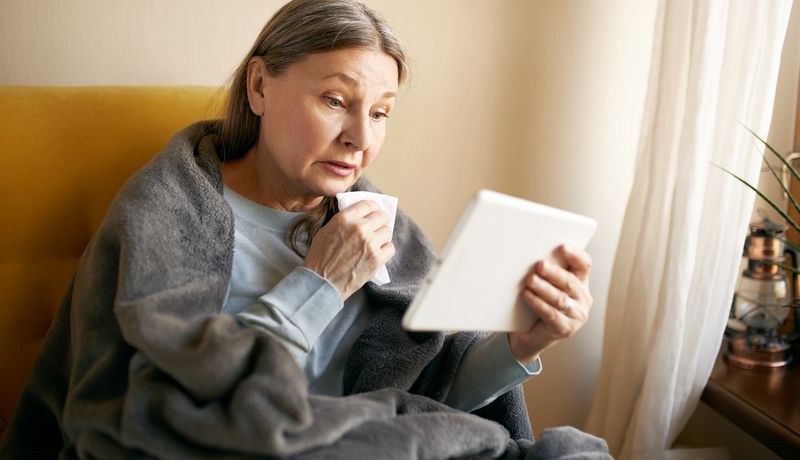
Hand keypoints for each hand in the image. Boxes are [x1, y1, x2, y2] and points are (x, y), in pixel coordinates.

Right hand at [303, 200, 394, 299]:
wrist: (321, 282)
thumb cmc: (320, 257)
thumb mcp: (326, 230)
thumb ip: (344, 220)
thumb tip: (360, 216)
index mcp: (346, 218)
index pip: (369, 204)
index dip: (373, 208)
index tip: (373, 212)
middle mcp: (360, 228)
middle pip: (382, 216)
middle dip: (380, 221)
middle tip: (376, 228)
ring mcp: (370, 243)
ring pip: (387, 231)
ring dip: (382, 236)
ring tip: (374, 243)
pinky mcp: (377, 258)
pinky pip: (390, 248)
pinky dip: (385, 250)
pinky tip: (376, 253)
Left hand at [508, 245, 593, 363]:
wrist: (529, 334)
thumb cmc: (537, 303)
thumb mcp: (544, 284)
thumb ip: (545, 270)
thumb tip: (532, 253)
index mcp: (580, 282)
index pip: (584, 265)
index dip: (575, 254)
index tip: (562, 246)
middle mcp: (583, 298)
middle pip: (570, 282)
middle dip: (554, 273)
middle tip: (539, 265)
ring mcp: (576, 315)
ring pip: (560, 298)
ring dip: (544, 288)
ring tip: (530, 280)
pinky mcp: (565, 329)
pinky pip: (551, 314)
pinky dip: (538, 303)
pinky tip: (527, 296)